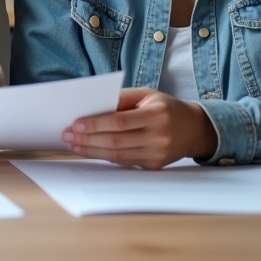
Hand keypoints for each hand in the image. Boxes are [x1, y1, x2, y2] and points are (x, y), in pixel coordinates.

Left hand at [62, 88, 216, 169]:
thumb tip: (94, 104)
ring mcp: (157, 154)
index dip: (96, 124)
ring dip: (91, 150)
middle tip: (66, 135)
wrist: (194, 129)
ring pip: (117, 155)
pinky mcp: (153, 166)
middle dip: (87, 139)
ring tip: (73, 144)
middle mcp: (158, 136)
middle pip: (115, 141)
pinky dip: (104, 157)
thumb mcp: (147, 94)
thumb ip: (121, 98)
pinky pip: (124, 162)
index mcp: (156, 114)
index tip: (75, 123)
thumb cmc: (166, 107)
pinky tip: (90, 151)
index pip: (120, 122)